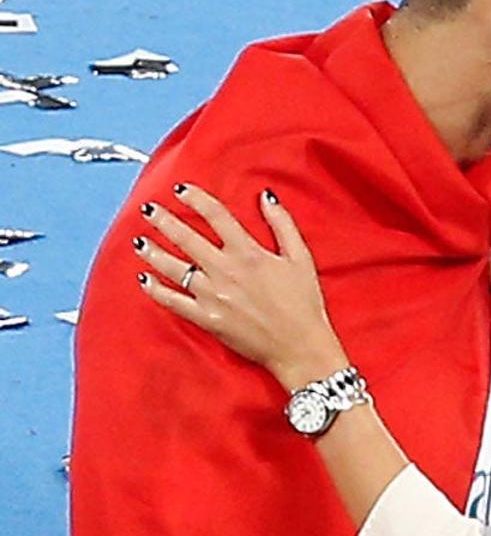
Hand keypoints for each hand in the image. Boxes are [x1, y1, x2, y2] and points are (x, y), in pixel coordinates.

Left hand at [134, 183, 348, 390]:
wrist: (298, 345)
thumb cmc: (303, 302)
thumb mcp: (300, 257)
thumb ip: (282, 224)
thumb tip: (266, 196)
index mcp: (248, 252)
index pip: (216, 216)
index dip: (196, 198)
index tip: (181, 190)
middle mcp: (225, 270)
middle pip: (186, 238)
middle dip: (164, 220)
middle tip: (149, 209)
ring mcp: (212, 295)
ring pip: (173, 267)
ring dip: (153, 251)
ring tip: (140, 241)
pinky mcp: (206, 318)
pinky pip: (173, 301)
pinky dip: (155, 289)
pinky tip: (144, 279)